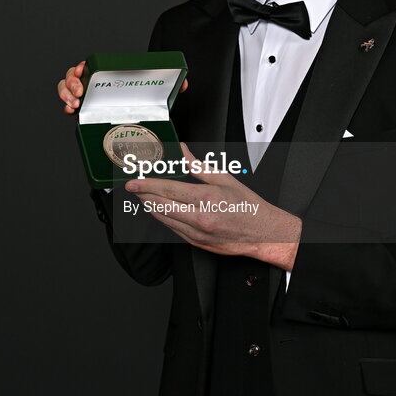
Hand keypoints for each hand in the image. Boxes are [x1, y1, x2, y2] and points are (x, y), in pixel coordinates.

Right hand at [57, 60, 188, 114]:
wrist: (140, 124)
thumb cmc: (145, 102)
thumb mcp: (157, 92)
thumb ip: (171, 86)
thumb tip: (184, 83)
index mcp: (110, 75)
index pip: (91, 65)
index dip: (82, 66)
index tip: (83, 69)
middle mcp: (96, 85)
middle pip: (73, 76)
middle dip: (71, 82)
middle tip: (79, 92)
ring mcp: (89, 99)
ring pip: (67, 90)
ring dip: (66, 94)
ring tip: (74, 104)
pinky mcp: (86, 113)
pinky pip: (69, 106)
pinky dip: (67, 107)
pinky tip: (71, 111)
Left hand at [124, 143, 300, 270]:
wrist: (262, 233)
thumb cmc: (248, 206)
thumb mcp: (225, 179)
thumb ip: (198, 166)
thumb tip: (183, 153)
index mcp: (205, 198)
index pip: (166, 189)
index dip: (145, 185)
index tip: (133, 182)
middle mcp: (198, 217)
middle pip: (159, 205)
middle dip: (142, 195)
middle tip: (134, 187)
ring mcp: (196, 233)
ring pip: (163, 219)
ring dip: (150, 207)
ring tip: (144, 196)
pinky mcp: (196, 243)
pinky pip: (172, 229)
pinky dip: (163, 218)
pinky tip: (160, 210)